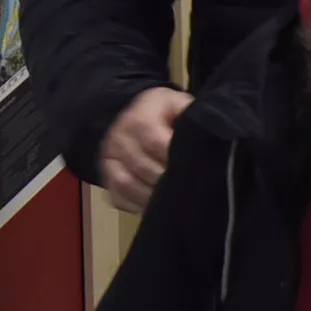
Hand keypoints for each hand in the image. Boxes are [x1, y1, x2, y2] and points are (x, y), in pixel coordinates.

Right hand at [98, 86, 193, 212]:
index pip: (154, 142)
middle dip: (166, 180)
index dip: (173, 156)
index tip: (193, 166)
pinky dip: (136, 205)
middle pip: (142, 167)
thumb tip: (204, 130)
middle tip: (188, 188)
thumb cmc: (161, 112)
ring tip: (173, 200)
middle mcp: (118, 140)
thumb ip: (188, 113)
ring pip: (127, 185)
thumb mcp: (177, 103)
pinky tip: (155, 207)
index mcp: (138, 120)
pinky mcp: (106, 178)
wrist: (131, 117)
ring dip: (151, 196)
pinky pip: (118, 197)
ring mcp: (109, 161)